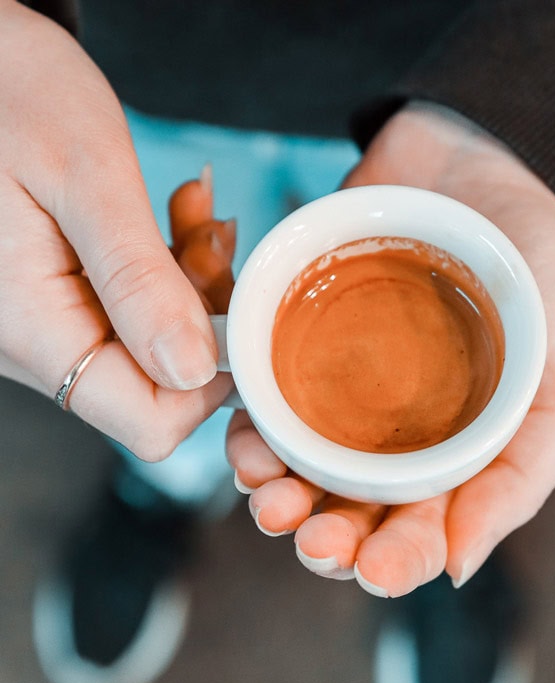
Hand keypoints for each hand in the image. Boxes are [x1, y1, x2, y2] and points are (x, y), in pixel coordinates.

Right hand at [0, 2, 232, 459]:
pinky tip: (170, 220)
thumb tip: (194, 372)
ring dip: (189, 284)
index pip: (148, 420)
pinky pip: (132, 313)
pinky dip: (165, 271)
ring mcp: (43, 328)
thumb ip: (138, 280)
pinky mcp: (56, 304)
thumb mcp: (86, 175)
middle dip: (203, 315)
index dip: (210, 382)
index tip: (235, 311)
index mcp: (32, 329)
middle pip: (158, 385)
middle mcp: (31, 346)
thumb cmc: (12, 92)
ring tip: (188, 216)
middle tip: (209, 238)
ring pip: (151, 347)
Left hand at [226, 102, 554, 595]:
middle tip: (311, 540)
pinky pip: (263, 407)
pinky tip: (247, 444)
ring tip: (268, 499)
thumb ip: (523, 470)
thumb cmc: (529, 271)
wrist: (468, 165)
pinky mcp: (293, 352)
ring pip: (299, 471)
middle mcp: (390, 436)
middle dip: (328, 538)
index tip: (372, 571)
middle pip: (352, 510)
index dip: (396, 559)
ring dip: (278, 498)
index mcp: (453, 453)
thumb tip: (456, 567)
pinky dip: (250, 434)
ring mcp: (339, 396)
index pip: (421, 527)